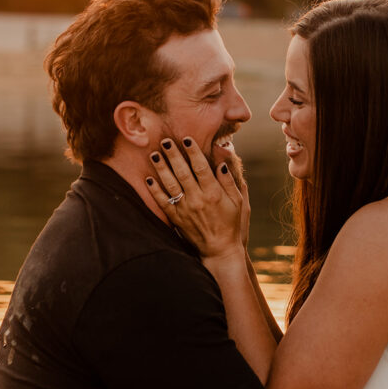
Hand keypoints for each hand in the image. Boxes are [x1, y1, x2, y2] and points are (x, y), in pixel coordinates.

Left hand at [146, 138, 243, 259]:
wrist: (219, 250)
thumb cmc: (231, 224)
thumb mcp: (238, 202)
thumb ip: (229, 182)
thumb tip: (222, 162)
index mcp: (213, 193)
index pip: (201, 167)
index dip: (193, 152)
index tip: (187, 139)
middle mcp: (198, 199)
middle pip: (182, 172)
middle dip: (173, 155)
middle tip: (165, 140)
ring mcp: (185, 209)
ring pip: (170, 185)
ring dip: (161, 169)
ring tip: (154, 154)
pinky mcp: (177, 219)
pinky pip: (163, 202)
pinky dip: (155, 191)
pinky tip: (149, 179)